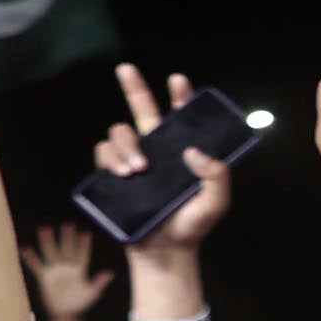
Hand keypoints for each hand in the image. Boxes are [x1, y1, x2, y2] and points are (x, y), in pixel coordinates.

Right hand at [18, 223, 113, 320]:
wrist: (65, 313)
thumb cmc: (80, 304)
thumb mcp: (92, 293)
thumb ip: (99, 283)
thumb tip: (110, 273)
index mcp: (80, 270)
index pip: (82, 254)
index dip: (84, 244)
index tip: (85, 233)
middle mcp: (67, 267)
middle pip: (66, 249)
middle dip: (67, 237)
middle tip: (68, 224)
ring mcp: (55, 271)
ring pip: (51, 252)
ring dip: (47, 241)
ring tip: (45, 229)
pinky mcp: (44, 277)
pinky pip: (36, 265)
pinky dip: (30, 258)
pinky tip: (24, 248)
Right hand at [93, 63, 230, 250]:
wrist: (165, 253)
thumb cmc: (192, 226)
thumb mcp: (215, 202)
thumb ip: (217, 176)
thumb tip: (194, 151)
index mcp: (183, 152)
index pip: (181, 118)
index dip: (180, 97)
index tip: (178, 81)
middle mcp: (157, 151)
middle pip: (142, 110)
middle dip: (134, 87)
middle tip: (126, 68)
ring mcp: (134, 161)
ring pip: (120, 132)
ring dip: (127, 143)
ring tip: (139, 169)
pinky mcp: (113, 175)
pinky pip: (103, 152)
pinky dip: (111, 157)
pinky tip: (124, 173)